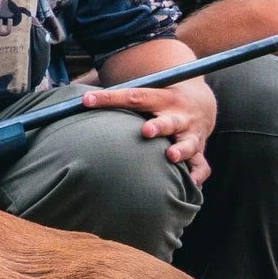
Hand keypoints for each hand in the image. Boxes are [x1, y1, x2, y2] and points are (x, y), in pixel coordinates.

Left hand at [79, 76, 214, 185]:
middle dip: (159, 125)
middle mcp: (177, 115)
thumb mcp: (144, 94)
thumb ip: (116, 99)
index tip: (86, 101)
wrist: (201, 103)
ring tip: (172, 156)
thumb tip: (74, 100)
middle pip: (168, 120)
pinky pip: (202, 165)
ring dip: (181, 149)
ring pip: (188, 142)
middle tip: (146, 131)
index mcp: (159, 98)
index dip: (109, 98)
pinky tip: (190, 184)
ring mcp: (190, 133)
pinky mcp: (199, 150)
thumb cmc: (159, 103)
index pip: (132, 96)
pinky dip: (197, 174)